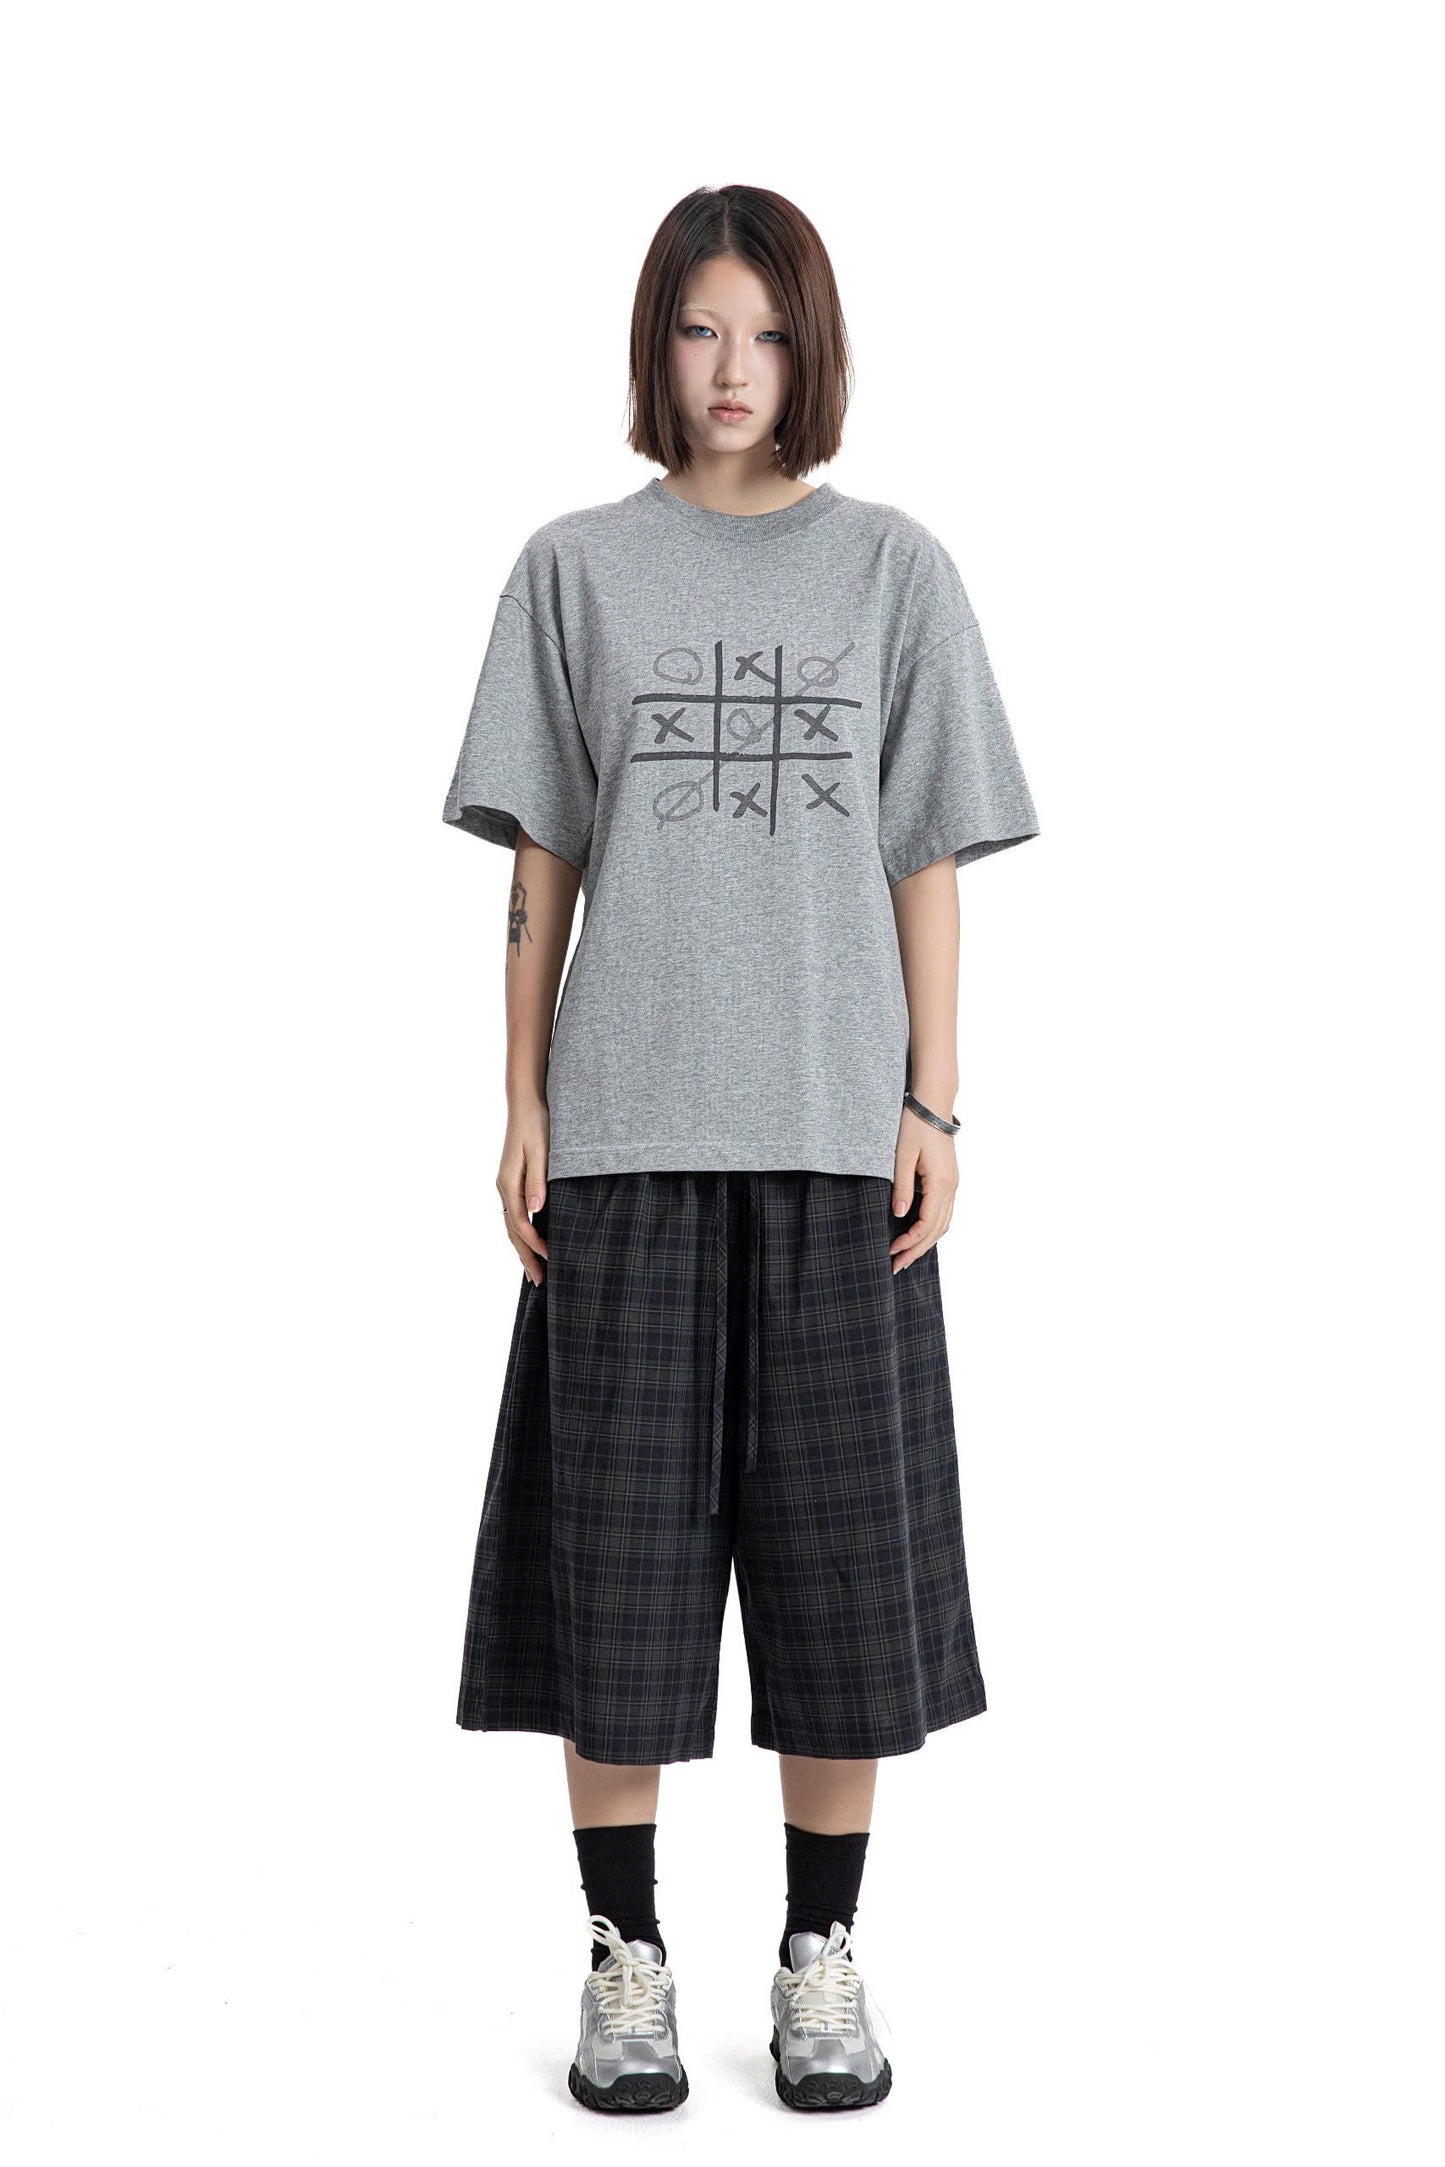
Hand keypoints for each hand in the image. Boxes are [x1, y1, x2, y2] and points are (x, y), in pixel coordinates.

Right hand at [497, 1108, 550, 1286]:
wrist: (526, 1103)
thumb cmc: (536, 1124)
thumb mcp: (540, 1151)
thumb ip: (537, 1180)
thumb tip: (536, 1209)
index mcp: (508, 1183)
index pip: (520, 1223)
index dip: (535, 1243)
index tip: (552, 1258)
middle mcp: (504, 1188)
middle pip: (512, 1231)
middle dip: (525, 1257)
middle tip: (539, 1281)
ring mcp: (507, 1186)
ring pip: (512, 1226)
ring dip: (523, 1249)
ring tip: (535, 1271)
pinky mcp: (513, 1182)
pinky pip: (515, 1216)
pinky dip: (522, 1234)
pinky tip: (532, 1242)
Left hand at [890, 1107, 957, 1273]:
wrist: (932, 1102)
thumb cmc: (914, 1124)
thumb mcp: (901, 1155)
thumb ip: (901, 1186)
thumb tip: (898, 1215)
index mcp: (941, 1183)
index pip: (927, 1224)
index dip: (909, 1242)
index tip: (891, 1253)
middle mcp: (951, 1187)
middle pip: (937, 1230)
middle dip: (917, 1250)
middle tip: (896, 1266)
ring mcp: (953, 1183)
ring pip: (944, 1223)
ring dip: (925, 1241)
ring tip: (906, 1255)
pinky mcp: (949, 1178)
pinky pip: (944, 1211)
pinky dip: (932, 1228)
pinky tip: (917, 1233)